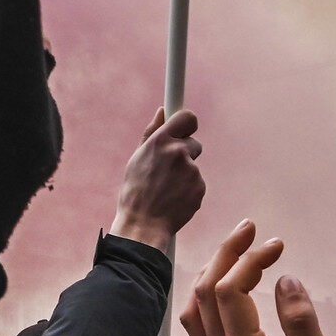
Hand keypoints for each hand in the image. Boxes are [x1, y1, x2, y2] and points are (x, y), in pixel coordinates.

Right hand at [110, 109, 205, 247]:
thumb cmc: (135, 190)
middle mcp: (178, 151)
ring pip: (194, 166)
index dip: (188, 123)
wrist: (143, 224)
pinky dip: (189, 189)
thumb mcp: (138, 157)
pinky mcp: (200, 187)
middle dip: (185, 154)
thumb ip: (152, 132)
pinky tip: (174, 198)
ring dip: (185, 174)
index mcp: (160, 140)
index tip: (185, 129)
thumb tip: (162, 111)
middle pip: (194, 143)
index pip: (187, 118)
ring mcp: (191, 170)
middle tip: (168, 170)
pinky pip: (197, 183)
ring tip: (167, 189)